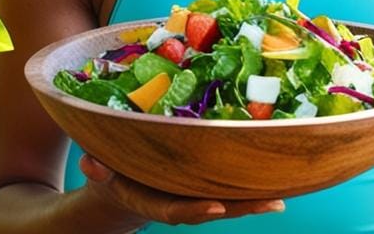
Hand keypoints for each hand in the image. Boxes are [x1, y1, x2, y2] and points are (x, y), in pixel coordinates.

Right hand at [78, 154, 285, 225]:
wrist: (121, 188)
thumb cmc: (111, 175)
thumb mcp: (100, 173)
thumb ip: (97, 169)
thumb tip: (91, 162)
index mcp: (154, 203)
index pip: (176, 211)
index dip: (195, 211)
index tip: (216, 207)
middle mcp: (179, 202)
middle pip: (214, 208)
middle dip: (242, 208)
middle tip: (273, 204)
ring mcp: (195, 195)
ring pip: (228, 200)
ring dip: (254, 199)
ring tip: (281, 198)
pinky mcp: (205, 185)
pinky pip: (230, 185)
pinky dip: (252, 183)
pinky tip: (278, 177)